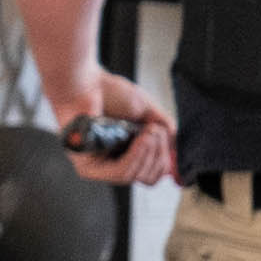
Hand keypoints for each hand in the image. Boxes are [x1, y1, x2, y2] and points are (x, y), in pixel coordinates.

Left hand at [45, 76, 177, 188]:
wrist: (84, 81)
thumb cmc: (110, 92)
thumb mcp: (147, 112)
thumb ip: (164, 132)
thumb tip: (176, 154)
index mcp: (124, 153)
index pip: (150, 174)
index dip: (164, 161)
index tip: (168, 140)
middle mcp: (111, 164)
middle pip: (146, 178)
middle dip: (159, 155)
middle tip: (157, 131)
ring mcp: (98, 169)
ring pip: (135, 176)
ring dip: (149, 153)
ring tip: (150, 131)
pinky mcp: (87, 168)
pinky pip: (120, 172)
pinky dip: (135, 156)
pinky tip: (141, 139)